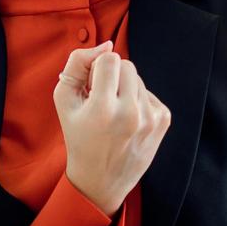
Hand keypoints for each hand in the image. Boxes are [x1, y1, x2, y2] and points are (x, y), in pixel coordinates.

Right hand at [53, 43, 170, 217]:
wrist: (100, 180)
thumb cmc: (78, 137)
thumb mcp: (64, 100)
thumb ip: (77, 63)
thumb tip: (107, 45)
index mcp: (103, 108)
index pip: (110, 59)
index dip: (98, 68)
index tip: (92, 88)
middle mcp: (130, 114)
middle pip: (127, 65)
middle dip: (113, 76)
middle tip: (102, 99)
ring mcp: (150, 120)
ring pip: (139, 79)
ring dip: (125, 89)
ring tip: (113, 113)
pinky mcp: (162, 123)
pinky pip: (150, 94)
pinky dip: (138, 101)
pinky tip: (127, 120)